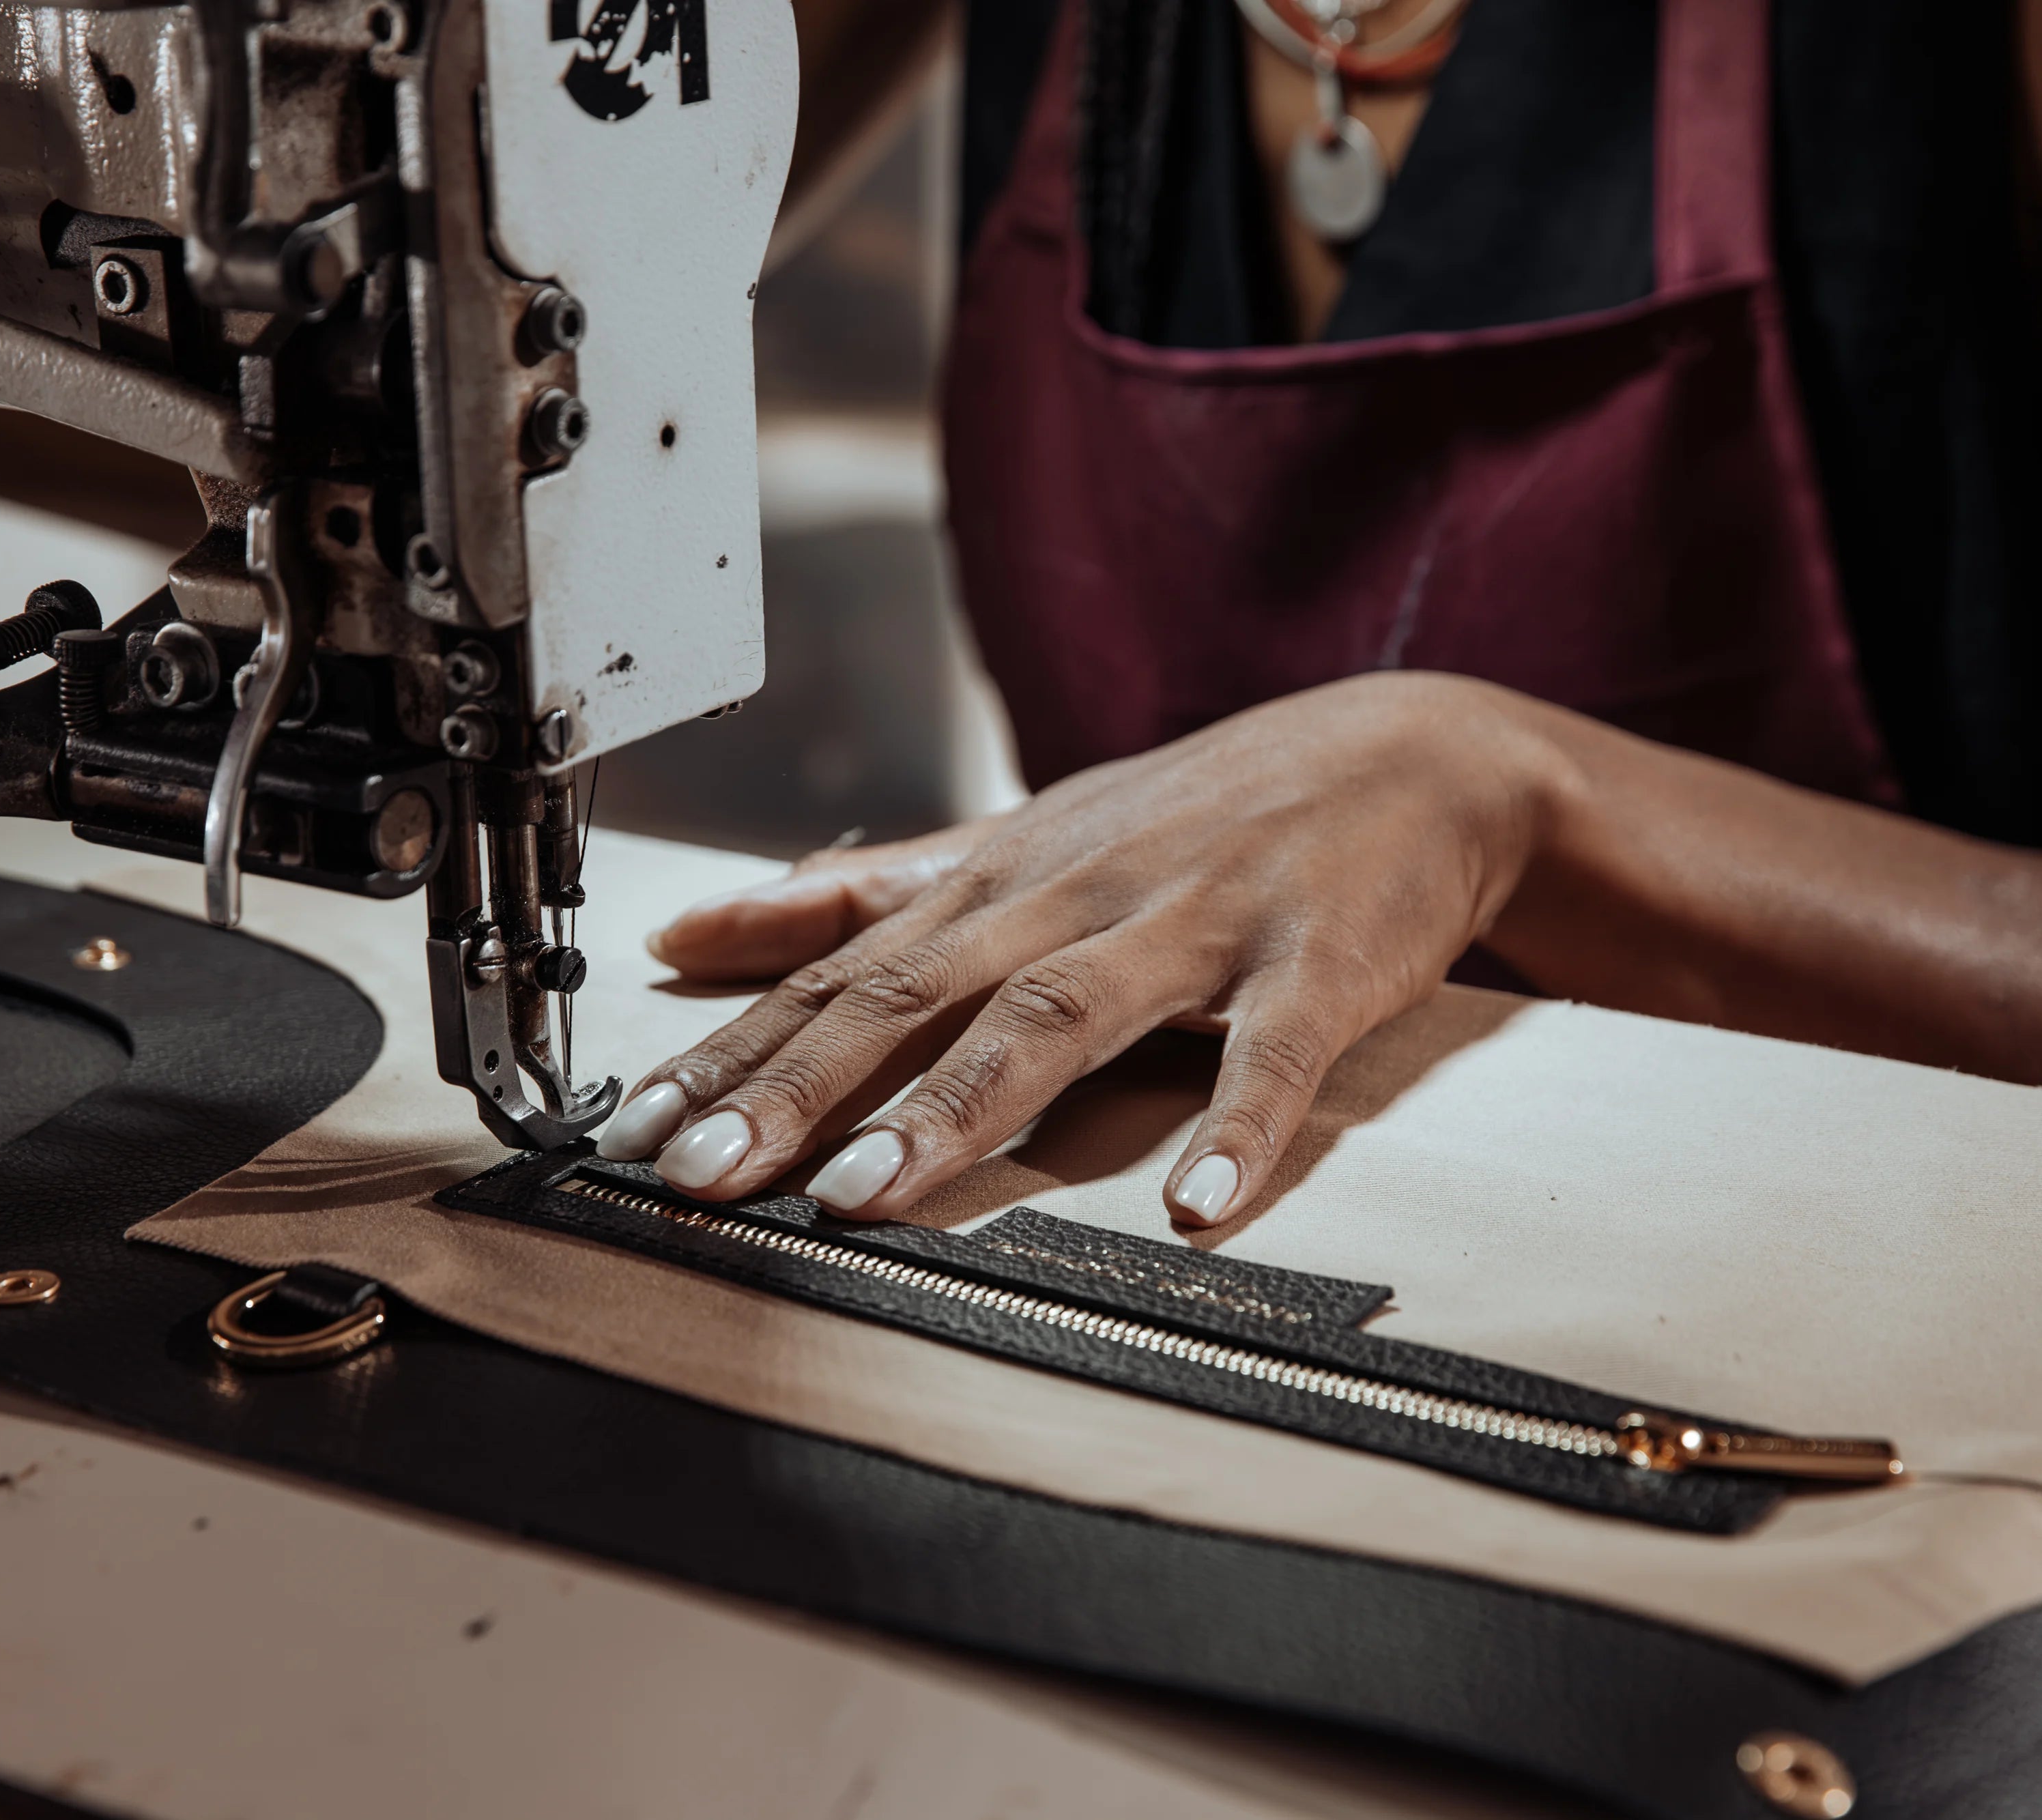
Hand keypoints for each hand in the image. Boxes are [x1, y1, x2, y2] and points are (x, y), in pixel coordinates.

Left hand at [596, 673, 1566, 1224]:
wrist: (1411, 753)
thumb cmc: (1198, 813)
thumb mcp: (1021, 837)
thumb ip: (863, 889)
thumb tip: (701, 928)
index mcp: (1002, 880)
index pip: (841, 970)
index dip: (733, 1050)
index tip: (630, 1132)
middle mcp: (1078, 896)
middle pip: (918, 994)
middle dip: (799, 1085)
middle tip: (699, 1177)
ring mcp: (1198, 926)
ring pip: (1061, 1014)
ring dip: (964, 1106)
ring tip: (870, 1195)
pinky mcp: (1319, 965)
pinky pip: (1275, 1054)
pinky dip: (1240, 1127)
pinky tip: (1202, 1209)